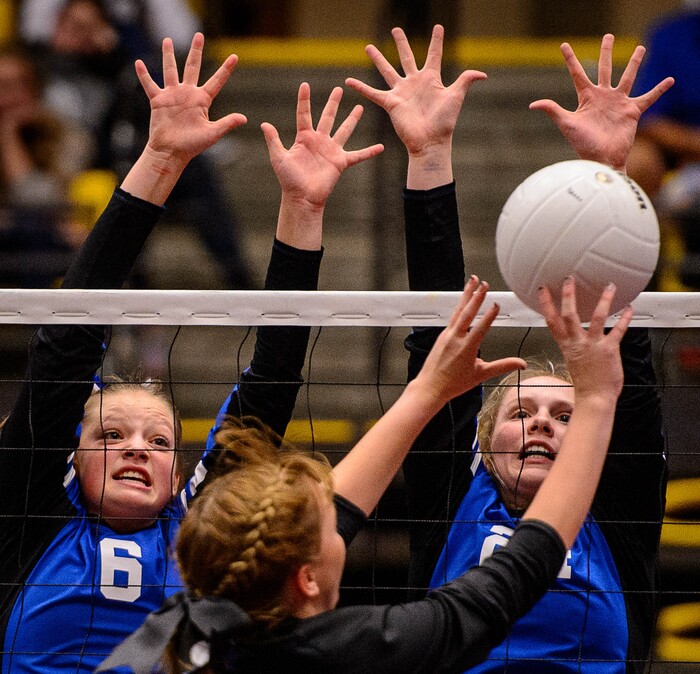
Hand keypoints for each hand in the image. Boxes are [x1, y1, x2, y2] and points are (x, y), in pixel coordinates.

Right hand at [136, 32, 246, 166]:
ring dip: (168, 55)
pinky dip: (144, 75)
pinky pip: (150, 85)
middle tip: (199, 35)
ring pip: (170, 70)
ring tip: (167, 40)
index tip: (235, 57)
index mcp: (202, 100)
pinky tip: (138, 63)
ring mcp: (173, 96)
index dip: (226, 69)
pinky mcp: (158, 101)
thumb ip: (227, 123)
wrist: (171, 152)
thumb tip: (244, 118)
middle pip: (192, 67)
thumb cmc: (192, 146)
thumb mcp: (212, 133)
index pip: (217, 81)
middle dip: (196, 51)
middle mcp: (188, 94)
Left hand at [261, 82, 382, 208]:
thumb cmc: (289, 180)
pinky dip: (369, 152)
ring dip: (352, 119)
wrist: (302, 198)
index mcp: (304, 138)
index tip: (305, 84)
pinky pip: (358, 155)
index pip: (304, 114)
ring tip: (360, 107)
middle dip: (333, 103)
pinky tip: (380, 147)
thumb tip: (264, 124)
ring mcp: (331, 150)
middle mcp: (319, 141)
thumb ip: (274, 140)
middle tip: (339, 89)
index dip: (304, 100)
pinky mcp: (341, 162)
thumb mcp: (278, 158)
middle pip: (328, 117)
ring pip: (344, 130)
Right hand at [345, 24, 485, 157]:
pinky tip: (349, 81)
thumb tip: (482, 74)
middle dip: (402, 43)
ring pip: (388, 70)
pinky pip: (373, 93)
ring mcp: (402, 92)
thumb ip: (466, 81)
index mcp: (431, 79)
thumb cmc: (444, 122)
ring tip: (369, 46)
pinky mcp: (391, 103)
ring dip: (378, 59)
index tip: (438, 27)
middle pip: (407, 57)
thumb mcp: (456, 97)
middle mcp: (415, 83)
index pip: (434, 54)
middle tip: (396, 30)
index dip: (437, 40)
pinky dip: (361, 88)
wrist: (430, 142)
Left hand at [415, 276, 525, 404]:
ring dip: (466, 295)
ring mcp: (446, 335)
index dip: (489, 315)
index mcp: (466, 348)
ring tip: (472, 282)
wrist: (430, 387)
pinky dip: (459, 307)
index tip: (496, 304)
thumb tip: (520, 364)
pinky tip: (463, 301)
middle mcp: (455, 338)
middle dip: (476, 296)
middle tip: (483, 283)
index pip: (480, 327)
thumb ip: (502, 366)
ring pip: (458, 311)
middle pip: (467, 312)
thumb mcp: (481, 375)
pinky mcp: (441, 336)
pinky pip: (452, 317)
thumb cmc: (452, 383)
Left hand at [529, 33, 673, 171]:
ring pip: (628, 77)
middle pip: (605, 69)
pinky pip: (649, 97)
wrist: (601, 158)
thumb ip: (552, 110)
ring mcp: (618, 103)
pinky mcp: (632, 111)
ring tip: (641, 48)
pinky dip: (659, 90)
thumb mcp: (566, 124)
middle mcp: (603, 97)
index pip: (577, 74)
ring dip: (635, 63)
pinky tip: (670, 80)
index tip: (563, 45)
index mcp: (586, 98)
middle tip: (608, 36)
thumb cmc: (583, 144)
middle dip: (606, 52)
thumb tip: (532, 104)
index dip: (570, 59)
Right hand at [538, 277, 631, 401]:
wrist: (594, 398)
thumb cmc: (585, 383)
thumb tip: (576, 335)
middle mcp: (577, 343)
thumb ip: (574, 345)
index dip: (546, 305)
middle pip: (569, 314)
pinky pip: (618, 330)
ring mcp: (593, 345)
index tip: (543, 291)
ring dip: (604, 300)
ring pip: (596, 317)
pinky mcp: (609, 349)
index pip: (551, 321)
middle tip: (569, 279)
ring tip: (609, 287)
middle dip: (568, 295)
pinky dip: (625, 318)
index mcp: (566, 345)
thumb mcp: (572, 360)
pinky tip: (629, 308)